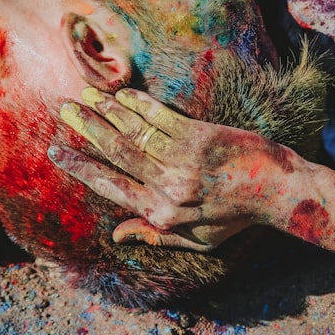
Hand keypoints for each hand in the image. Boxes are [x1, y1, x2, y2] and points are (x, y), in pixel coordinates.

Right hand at [49, 87, 295, 251]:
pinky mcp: (200, 136)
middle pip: (116, 151)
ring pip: (134, 131)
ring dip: (107, 110)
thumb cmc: (235, 217)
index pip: (110, 185)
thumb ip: (154, 235)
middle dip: (87, 128)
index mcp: (161, 212)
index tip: (57, 151)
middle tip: (64, 110)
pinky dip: (138, 103)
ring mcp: (183, 158)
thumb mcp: (196, 240)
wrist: (276, 190)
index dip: (80, 167)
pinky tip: (122, 94)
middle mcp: (167, 185)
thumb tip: (117, 235)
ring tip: (85, 96)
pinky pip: (161, 116)